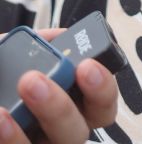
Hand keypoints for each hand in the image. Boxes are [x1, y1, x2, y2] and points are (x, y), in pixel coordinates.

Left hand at [0, 29, 117, 143]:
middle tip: (32, 82)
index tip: (86, 66)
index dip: (102, 88)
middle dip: (58, 108)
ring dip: (22, 135)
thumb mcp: (12, 51)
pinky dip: (6, 140)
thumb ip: (35, 44)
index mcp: (69, 103)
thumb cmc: (1, 74)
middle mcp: (56, 133)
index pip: (102, 103)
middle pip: (77, 133)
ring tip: (2, 114)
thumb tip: (54, 37)